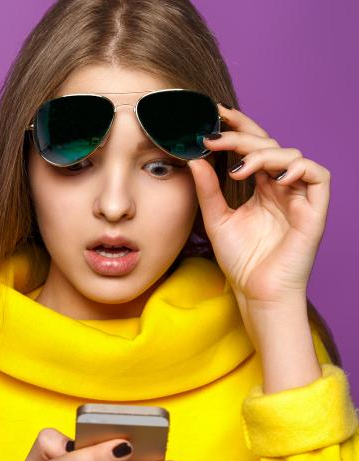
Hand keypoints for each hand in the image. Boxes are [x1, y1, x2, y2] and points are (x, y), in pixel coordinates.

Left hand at [187, 103, 330, 308]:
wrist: (256, 293)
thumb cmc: (241, 260)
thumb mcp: (216, 219)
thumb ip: (207, 190)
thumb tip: (194, 158)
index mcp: (261, 187)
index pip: (252, 148)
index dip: (237, 128)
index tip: (213, 115)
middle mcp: (281, 187)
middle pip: (270, 146)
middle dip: (243, 136)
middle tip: (216, 134)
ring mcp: (298, 197)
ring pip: (291, 155)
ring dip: (264, 154)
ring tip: (239, 169)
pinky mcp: (314, 210)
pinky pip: (318, 176)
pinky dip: (298, 168)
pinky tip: (274, 177)